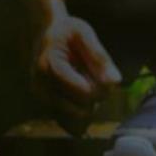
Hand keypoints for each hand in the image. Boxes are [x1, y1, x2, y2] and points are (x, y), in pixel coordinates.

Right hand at [33, 10, 121, 135]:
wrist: (44, 34)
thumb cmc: (66, 32)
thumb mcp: (84, 33)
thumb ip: (100, 57)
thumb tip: (115, 82)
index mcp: (49, 66)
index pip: (84, 92)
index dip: (101, 87)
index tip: (105, 73)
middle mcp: (40, 87)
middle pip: (81, 108)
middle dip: (96, 97)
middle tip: (98, 78)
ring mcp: (41, 99)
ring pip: (76, 119)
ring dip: (89, 106)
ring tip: (88, 83)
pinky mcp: (45, 107)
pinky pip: (69, 123)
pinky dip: (82, 111)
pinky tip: (83, 95)